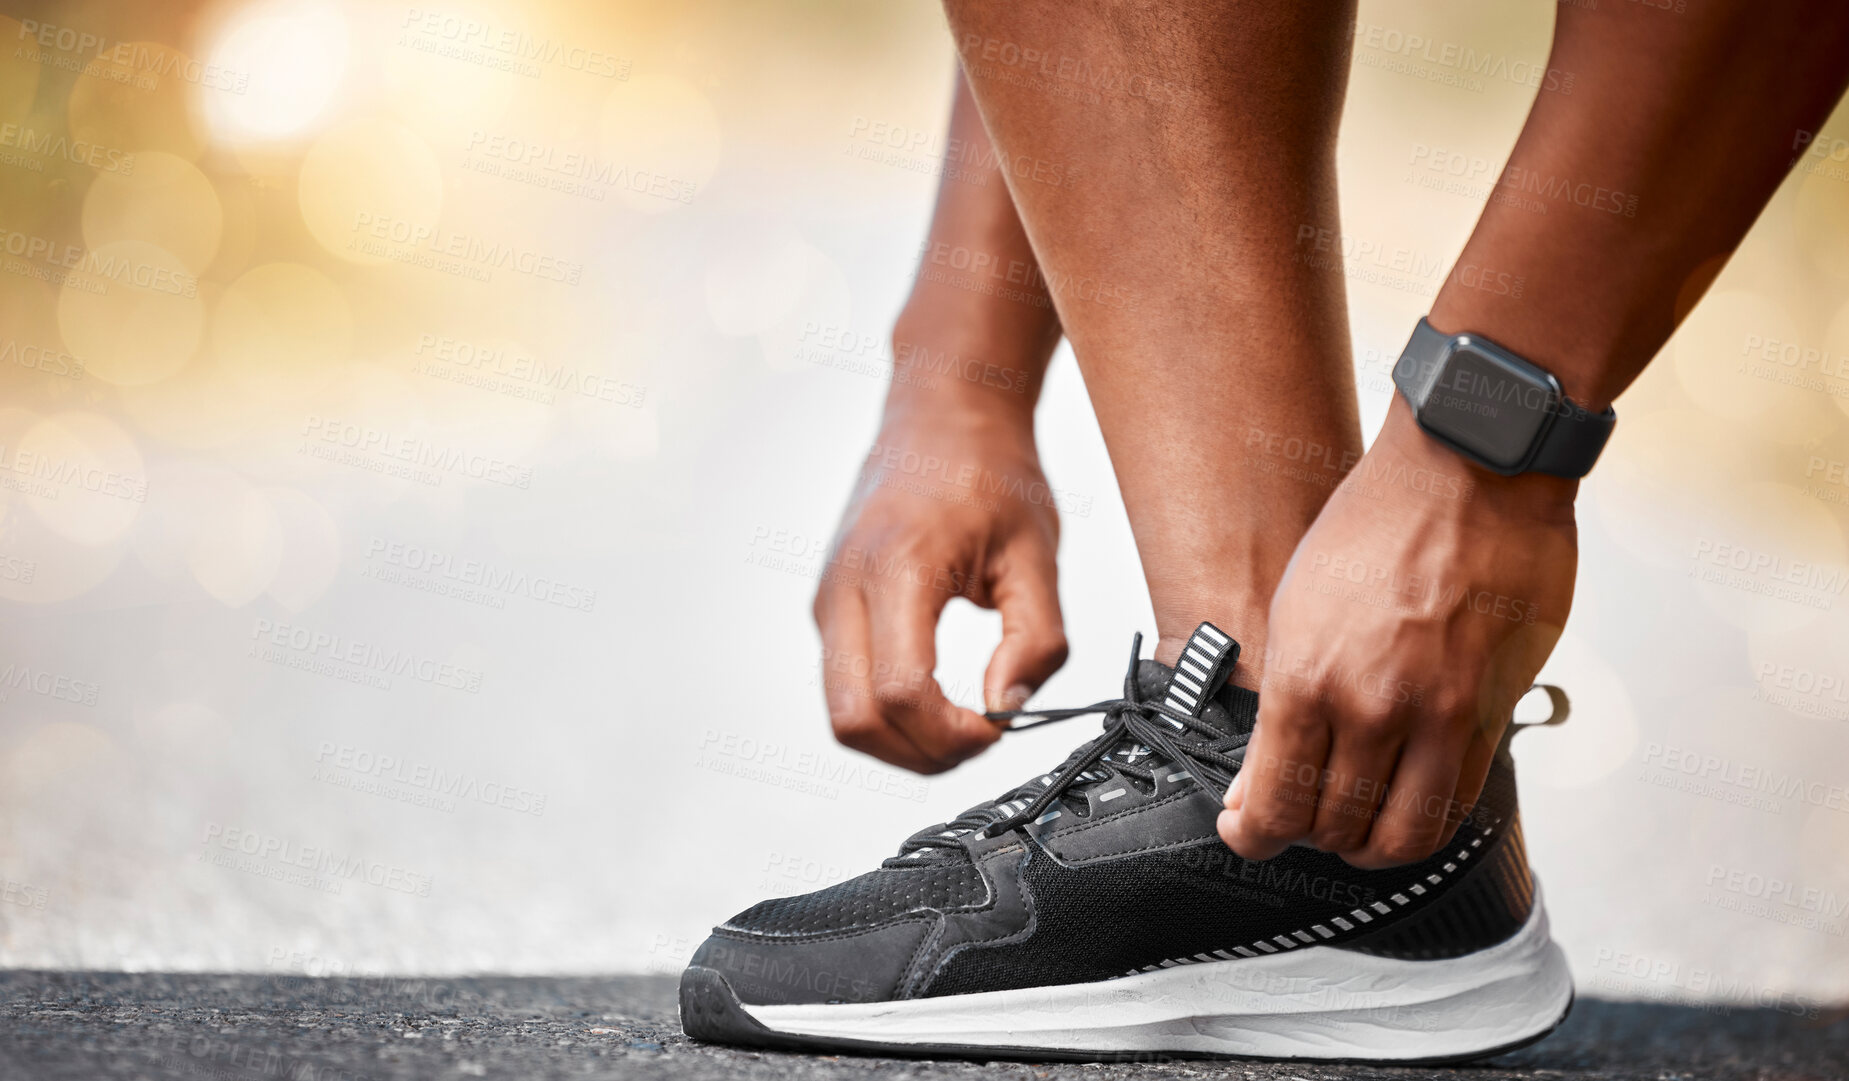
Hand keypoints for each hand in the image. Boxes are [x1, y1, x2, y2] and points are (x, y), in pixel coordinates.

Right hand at [813, 372, 1066, 773]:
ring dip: (903, 742)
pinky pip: (845, 689)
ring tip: (961, 722)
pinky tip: (938, 699)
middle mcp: (845, 588)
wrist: (941, 417)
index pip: (900, 691)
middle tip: (978, 738)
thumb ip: (1036, 640)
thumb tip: (1005, 708)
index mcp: (898, 566)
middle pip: (854, 721)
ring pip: (843, 716)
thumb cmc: (989, 474)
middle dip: (921, 753)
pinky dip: (889, 715)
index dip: (951, 734)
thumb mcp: (1039, 554)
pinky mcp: (829, 611)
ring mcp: (828, 602)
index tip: (996, 727)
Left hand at [1218, 399, 1576, 867]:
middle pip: (1336, 829)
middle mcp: (1372, 706)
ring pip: (1403, 837)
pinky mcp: (1493, 712)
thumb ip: (1284, 701)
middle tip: (1304, 819)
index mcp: (1308, 676)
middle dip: (1310, 837)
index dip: (1254, 835)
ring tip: (1357, 825)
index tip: (1246, 832)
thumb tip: (1258, 779)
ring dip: (1370, 846)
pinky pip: (1459, 802)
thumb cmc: (1377, 523)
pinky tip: (1408, 799)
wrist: (1470, 470)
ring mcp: (1439, 715)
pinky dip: (1427, 819)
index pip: (1275, 803)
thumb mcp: (1297, 605)